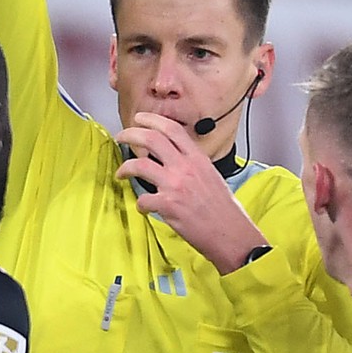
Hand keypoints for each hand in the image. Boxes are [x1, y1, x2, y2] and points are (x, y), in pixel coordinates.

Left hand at [116, 113, 266, 268]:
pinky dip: (140, 204)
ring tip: (121, 173)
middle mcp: (186, 167)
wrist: (231, 233)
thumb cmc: (223, 210)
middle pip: (151, 139)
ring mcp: (176, 185)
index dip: (152, 119)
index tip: (140, 119)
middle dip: (130, 134)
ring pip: (139, 165)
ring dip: (125, 167)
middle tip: (121, 137)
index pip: (172, 129)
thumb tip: (174, 160)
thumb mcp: (211, 176)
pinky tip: (144, 208)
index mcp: (198, 158)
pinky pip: (143, 199)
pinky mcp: (168, 205)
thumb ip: (192, 165)